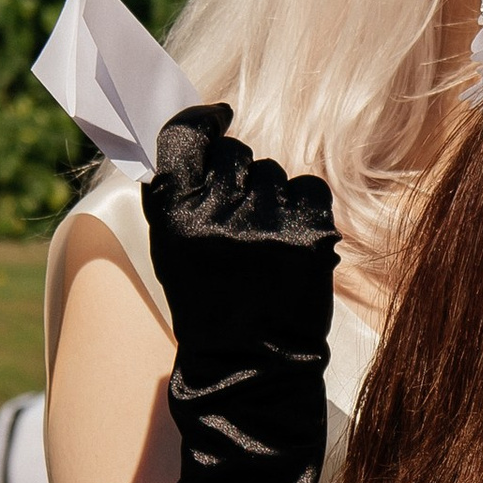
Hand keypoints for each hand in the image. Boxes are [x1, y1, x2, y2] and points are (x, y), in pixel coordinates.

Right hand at [143, 106, 337, 367]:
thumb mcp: (172, 250)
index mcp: (174, 214)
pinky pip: (310, 188)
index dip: (203, 120)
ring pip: (274, 172)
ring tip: (266, 243)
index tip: (218, 116)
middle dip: (240, 176)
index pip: (184, 136)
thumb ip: (177, 193)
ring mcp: (266, 222)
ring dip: (273, 198)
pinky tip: (293, 240)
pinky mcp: (309, 234)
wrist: (250, 366)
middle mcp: (217, 213)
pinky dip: (305, 208)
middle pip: (236, 154)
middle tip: (243, 217)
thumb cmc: (207, 306)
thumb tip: (196, 129)